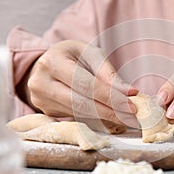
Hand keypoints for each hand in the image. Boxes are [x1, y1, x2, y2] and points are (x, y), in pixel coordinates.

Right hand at [23, 40, 138, 125]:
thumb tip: (130, 93)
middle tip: (132, 118)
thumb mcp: (90, 55)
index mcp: (53, 61)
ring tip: (126, 118)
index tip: (131, 106)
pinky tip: (111, 118)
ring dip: (105, 118)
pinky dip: (96, 119)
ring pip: (79, 114)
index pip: (86, 84)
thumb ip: (108, 73)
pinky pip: (75, 118)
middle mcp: (41, 82)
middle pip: (81, 103)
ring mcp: (41, 100)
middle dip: (110, 112)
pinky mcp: (47, 112)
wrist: (48, 65)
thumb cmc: (73, 56)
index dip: (110, 97)